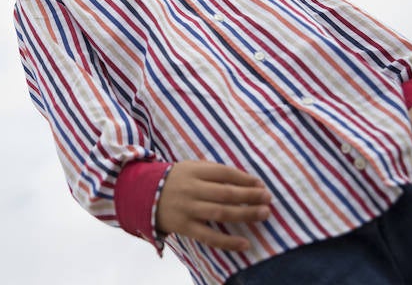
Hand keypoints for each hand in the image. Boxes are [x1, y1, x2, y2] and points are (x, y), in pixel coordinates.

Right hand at [156, 160, 270, 250]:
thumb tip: (246, 182)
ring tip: (263, 214)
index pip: (224, 173)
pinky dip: (228, 241)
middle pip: (226, 193)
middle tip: (268, 199)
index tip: (260, 184)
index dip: (244, 178)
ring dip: (245, 214)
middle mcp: (191, 189)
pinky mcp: (184, 227)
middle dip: (250, 195)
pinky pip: (209, 236)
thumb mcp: (190, 168)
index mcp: (193, 171)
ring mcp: (188, 209)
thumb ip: (213, 172)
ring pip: (221, 213)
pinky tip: (244, 243)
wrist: (144, 195)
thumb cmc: (176, 181)